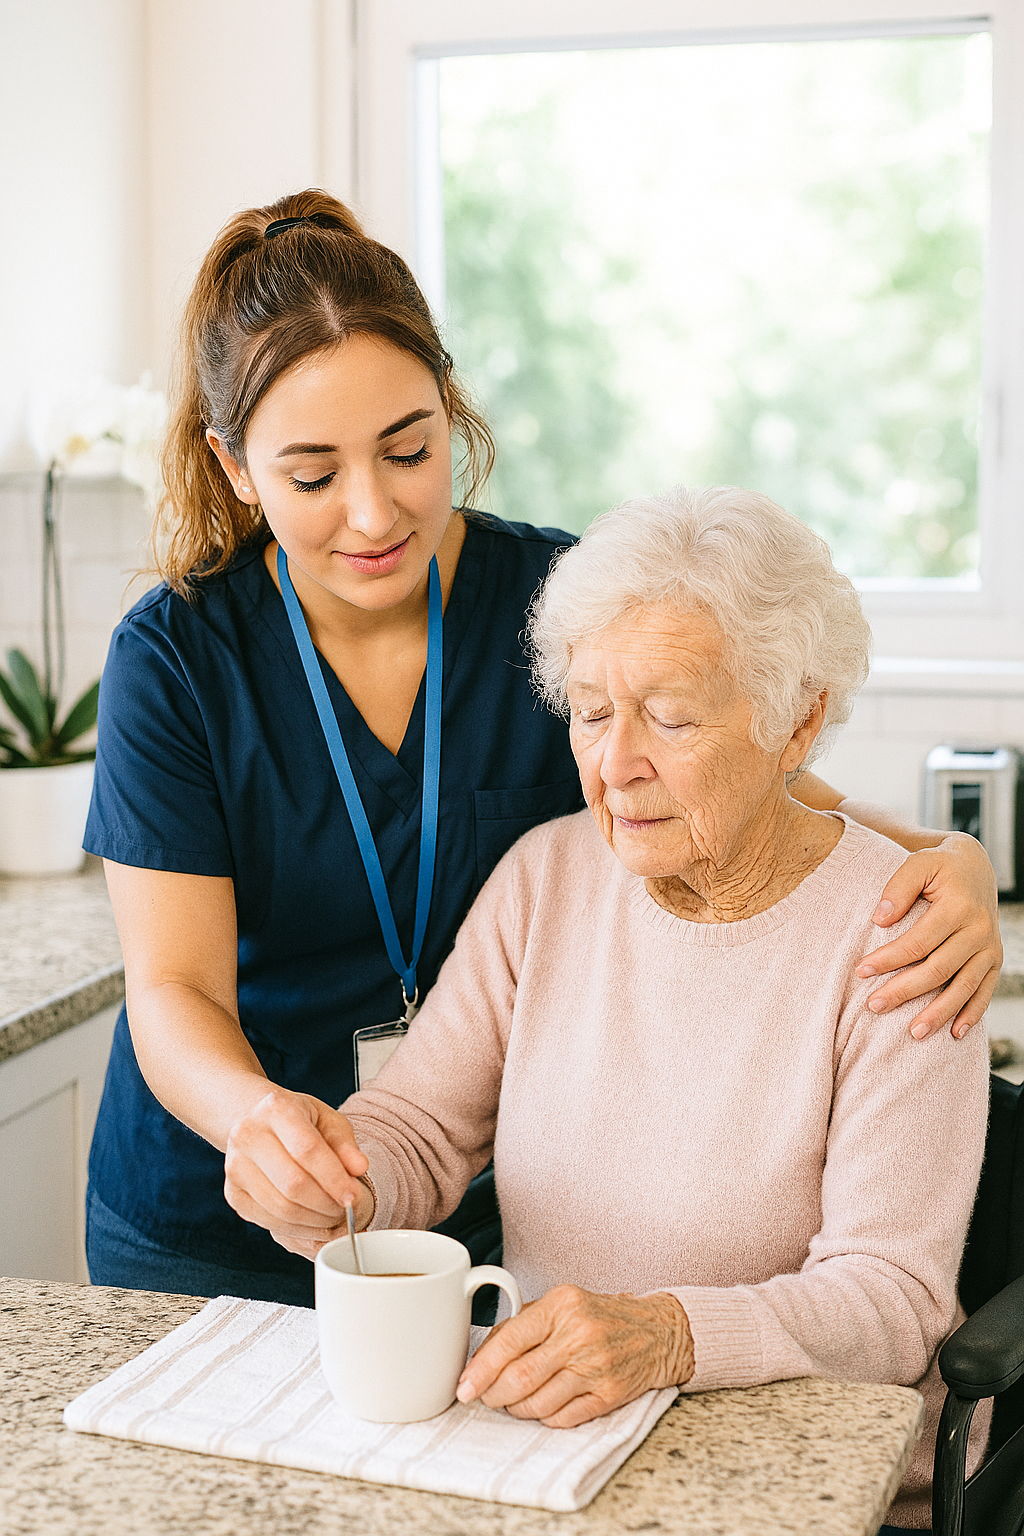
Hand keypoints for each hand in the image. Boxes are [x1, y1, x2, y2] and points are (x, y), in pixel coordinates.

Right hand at [224, 1088, 372, 1259]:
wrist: (256, 1121)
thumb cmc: (298, 1120)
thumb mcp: (327, 1120)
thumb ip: (345, 1144)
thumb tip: (359, 1168)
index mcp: (276, 1108)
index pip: (308, 1150)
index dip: (334, 1178)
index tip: (354, 1196)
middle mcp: (248, 1134)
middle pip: (292, 1183)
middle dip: (326, 1204)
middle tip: (346, 1210)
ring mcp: (235, 1166)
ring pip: (280, 1207)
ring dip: (313, 1221)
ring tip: (333, 1216)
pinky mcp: (232, 1192)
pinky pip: (268, 1220)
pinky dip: (296, 1228)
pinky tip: (313, 1222)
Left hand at [455, 1285, 693, 1427]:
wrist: (657, 1330)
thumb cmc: (599, 1316)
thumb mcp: (561, 1304)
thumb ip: (522, 1325)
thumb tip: (481, 1357)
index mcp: (561, 1306)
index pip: (510, 1341)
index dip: (481, 1369)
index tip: (464, 1387)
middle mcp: (579, 1335)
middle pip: (520, 1378)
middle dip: (494, 1395)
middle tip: (485, 1397)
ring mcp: (596, 1367)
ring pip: (539, 1404)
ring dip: (517, 1409)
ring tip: (514, 1402)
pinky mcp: (610, 1395)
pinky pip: (563, 1419)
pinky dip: (545, 1418)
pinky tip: (543, 1407)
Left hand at [855, 832, 1001, 1039]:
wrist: (976, 867)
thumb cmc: (940, 866)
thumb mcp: (918, 863)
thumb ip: (897, 887)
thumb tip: (879, 919)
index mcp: (959, 907)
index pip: (918, 941)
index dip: (889, 959)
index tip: (861, 971)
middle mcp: (979, 930)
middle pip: (938, 969)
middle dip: (905, 991)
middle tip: (874, 1006)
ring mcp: (990, 948)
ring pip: (963, 987)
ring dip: (938, 1012)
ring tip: (913, 1032)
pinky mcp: (995, 960)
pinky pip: (985, 992)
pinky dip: (971, 1014)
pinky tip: (955, 1034)